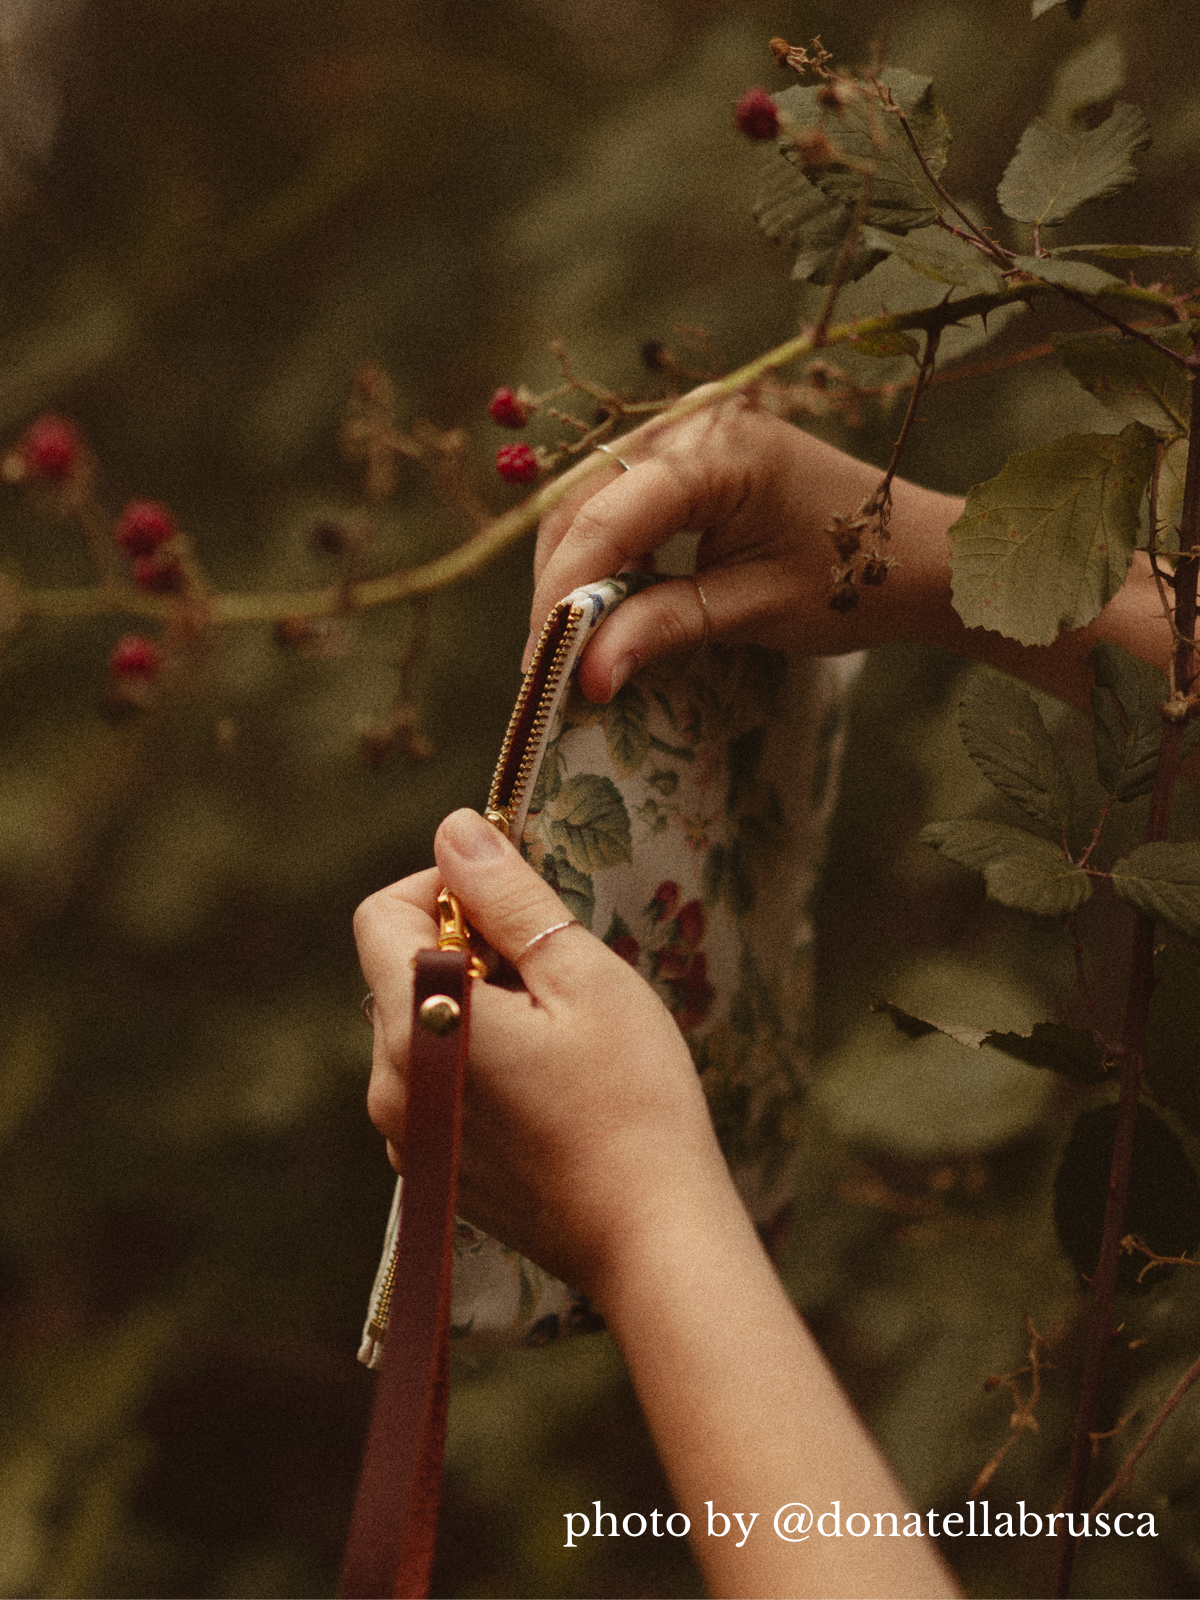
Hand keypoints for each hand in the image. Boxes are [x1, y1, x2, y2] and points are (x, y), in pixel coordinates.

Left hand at [353, 807, 730, 1296]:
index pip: (380, 916)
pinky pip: (431, 1083)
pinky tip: (545, 1085)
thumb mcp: (580, 976)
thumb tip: (454, 829)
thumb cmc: (630, 1098)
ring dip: (470, 1005)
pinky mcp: (433, 1169)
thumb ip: (508, 899)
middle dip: (463, 947)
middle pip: (397, 971)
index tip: (511, 901)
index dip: (442, 888)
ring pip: (416, 1028)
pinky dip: (473, 1061)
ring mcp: (407, 1134)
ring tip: (555, 1031)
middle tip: (550, 968)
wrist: (651, 1237)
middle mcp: (388, 1082)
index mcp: (417, 1025)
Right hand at [530, 392, 961, 700]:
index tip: (542, 666)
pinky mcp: (688, 452)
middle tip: (545, 665)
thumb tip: (584, 676)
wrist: (919, 553)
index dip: (565, 593)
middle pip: (582, 499)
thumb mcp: (756, 611)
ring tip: (568, 643)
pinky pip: (617, 497)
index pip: (608, 518)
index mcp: (720, 451)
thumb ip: (664, 628)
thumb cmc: (855, 581)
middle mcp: (694, 423)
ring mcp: (688, 430)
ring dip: (571, 569)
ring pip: (588, 498)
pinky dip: (601, 553)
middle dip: (559, 584)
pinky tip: (601, 605)